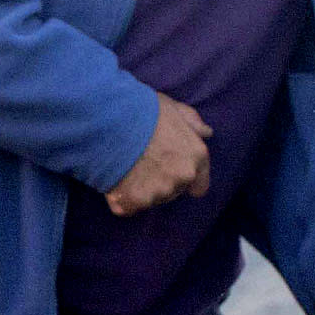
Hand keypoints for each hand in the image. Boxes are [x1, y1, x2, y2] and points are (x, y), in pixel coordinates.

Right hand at [102, 92, 211, 215]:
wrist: (108, 120)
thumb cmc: (142, 108)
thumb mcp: (172, 107)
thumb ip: (191, 122)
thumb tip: (206, 133)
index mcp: (196, 156)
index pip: (199, 186)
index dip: (185, 181)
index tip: (170, 172)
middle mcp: (182, 177)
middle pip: (172, 192)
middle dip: (159, 182)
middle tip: (141, 162)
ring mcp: (158, 192)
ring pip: (149, 200)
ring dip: (139, 190)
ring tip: (125, 168)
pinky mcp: (133, 202)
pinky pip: (126, 206)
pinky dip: (119, 198)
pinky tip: (113, 178)